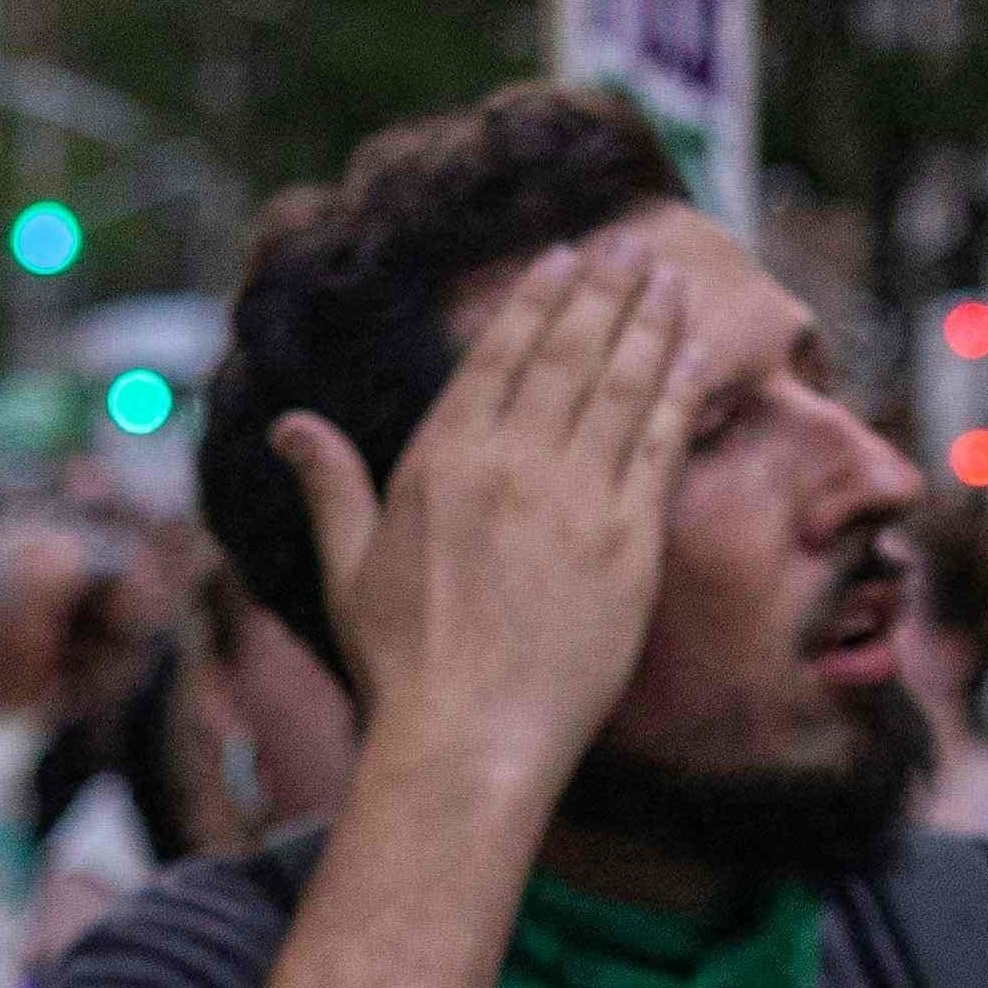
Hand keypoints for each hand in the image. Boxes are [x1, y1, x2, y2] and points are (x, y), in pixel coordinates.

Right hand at [270, 222, 728, 805]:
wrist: (469, 738)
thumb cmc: (402, 665)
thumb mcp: (348, 567)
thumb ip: (330, 485)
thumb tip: (291, 424)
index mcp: (442, 462)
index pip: (501, 356)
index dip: (539, 300)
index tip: (566, 258)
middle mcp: (511, 466)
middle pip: (569, 355)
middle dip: (603, 292)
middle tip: (629, 248)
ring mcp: (576, 500)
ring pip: (622, 387)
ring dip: (649, 325)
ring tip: (667, 280)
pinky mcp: (628, 543)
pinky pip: (660, 447)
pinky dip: (679, 395)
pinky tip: (696, 359)